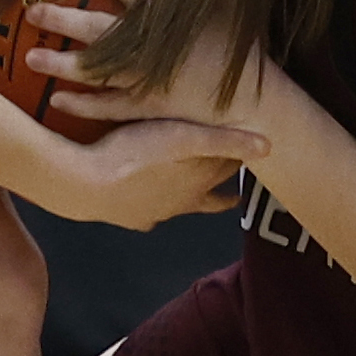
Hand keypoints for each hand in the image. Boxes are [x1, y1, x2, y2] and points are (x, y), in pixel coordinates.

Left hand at [25, 0, 265, 130]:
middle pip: (97, 29)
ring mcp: (146, 81)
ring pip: (95, 71)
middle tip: (33, 12)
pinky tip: (58, 100)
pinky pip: (108, 109)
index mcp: (170, 15)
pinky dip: (82, 106)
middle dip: (62, 20)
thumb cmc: (244, 45)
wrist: (257, 102)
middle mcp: (151, 47)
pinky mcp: (148, 110)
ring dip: (60, 65)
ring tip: (31, 58)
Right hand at [35, 117, 264, 230]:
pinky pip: (150, 214)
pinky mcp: (131, 217)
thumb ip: (225, 140)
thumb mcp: (183, 138)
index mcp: (197, 183)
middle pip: (211, 196)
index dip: (240, 161)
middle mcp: (181, 203)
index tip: (253, 157)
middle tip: (237, 192)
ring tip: (197, 198)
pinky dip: (156, 208)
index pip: (228, 170)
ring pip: (182, 208)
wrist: (84, 184)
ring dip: (192, 201)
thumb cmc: (134, 154)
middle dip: (224, 191)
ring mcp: (155, 214)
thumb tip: (270, 146)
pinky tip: (149, 204)